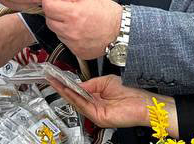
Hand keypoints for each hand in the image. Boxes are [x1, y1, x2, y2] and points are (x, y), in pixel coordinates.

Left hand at [41, 0, 122, 59]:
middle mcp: (71, 30)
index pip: (47, 7)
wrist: (121, 32)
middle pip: (49, 20)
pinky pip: (65, 42)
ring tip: (76, 21)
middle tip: (66, 10)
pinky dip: (68, 36)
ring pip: (56, 32)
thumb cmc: (108, 14)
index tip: (52, 0)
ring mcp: (73, 43)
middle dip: (54, 13)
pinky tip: (79, 31)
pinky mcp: (76, 51)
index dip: (49, 1)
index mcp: (73, 14)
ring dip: (61, 25)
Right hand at [44, 74, 162, 130]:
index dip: (67, 84)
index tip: (58, 77)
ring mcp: (95, 112)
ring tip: (56, 83)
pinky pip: (83, 106)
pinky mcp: (98, 117)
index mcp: (97, 96)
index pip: (78, 91)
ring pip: (76, 102)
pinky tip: (68, 90)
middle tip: (51, 80)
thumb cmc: (130, 92)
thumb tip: (77, 84)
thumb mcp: (106, 82)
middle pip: (74, 97)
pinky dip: (74, 98)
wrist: (142, 103)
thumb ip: (90, 84)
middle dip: (62, 88)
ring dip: (65, 92)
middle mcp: (95, 105)